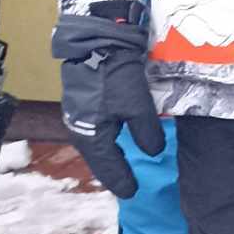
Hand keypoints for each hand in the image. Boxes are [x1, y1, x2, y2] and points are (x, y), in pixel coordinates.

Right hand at [53, 8, 162, 198]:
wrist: (96, 40)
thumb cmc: (114, 76)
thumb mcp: (137, 106)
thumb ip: (147, 133)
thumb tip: (153, 152)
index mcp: (91, 137)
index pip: (109, 167)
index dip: (122, 180)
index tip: (132, 192)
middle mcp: (80, 130)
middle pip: (99, 157)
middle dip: (113, 170)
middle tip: (127, 182)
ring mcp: (80, 115)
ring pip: (97, 143)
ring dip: (110, 154)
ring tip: (122, 163)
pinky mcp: (84, 100)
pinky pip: (97, 129)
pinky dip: (108, 138)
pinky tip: (116, 136)